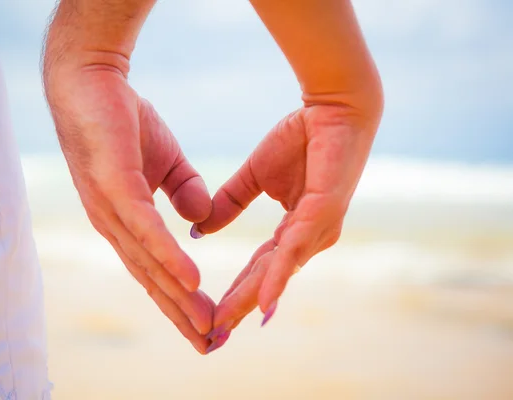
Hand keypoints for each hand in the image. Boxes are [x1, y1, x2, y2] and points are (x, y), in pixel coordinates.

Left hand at [42, 50, 214, 352]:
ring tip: (206, 326)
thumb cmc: (124, 120)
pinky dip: (167, 256)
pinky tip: (190, 280)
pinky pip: (144, 227)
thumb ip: (186, 192)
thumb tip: (203, 220)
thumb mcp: (167, 161)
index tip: (208, 327)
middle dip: (181, 315)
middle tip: (210, 345)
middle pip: (152, 279)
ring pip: (149, 262)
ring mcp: (111, 207)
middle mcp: (115, 224)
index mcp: (126, 221)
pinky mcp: (114, 184)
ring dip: (178, 298)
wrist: (90, 79)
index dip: (180, 303)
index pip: (155, 271)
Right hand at [196, 104, 378, 346]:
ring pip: (279, 271)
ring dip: (251, 300)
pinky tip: (264, 302)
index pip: (259, 268)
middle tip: (211, 337)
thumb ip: (231, 203)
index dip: (235, 292)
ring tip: (226, 327)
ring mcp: (318, 228)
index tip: (210, 315)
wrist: (332, 107)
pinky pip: (296, 249)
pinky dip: (279, 277)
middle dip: (237, 307)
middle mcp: (308, 237)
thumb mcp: (254, 176)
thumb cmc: (301, 138)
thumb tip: (202, 229)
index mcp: (293, 230)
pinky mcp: (323, 211)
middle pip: (266, 279)